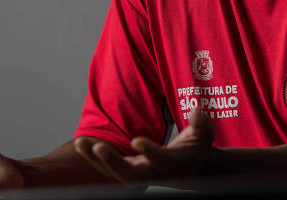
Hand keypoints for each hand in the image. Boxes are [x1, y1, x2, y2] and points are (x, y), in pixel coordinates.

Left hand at [75, 107, 217, 186]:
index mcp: (172, 164)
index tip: (136, 140)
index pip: (159, 160)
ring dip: (96, 160)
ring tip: (80, 143)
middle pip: (130, 175)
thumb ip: (202, 123)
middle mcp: (154, 173)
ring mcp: (141, 174)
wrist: (194, 170)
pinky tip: (83, 145)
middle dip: (112, 162)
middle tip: (98, 147)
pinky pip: (109, 168)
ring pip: (114, 173)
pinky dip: (95, 159)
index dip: (148, 151)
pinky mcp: (132, 170)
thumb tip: (196, 110)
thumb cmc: (200, 148)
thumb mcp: (206, 134)